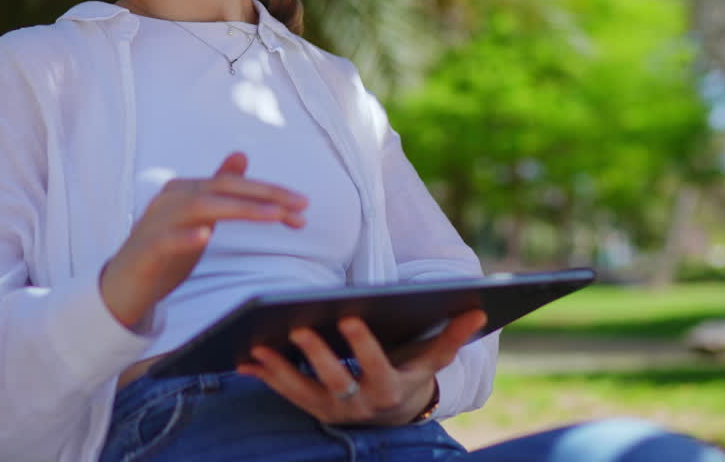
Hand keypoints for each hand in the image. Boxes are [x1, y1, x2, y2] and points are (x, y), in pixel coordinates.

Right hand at [99, 152, 307, 329]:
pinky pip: (165, 240)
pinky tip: (205, 236)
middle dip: (266, 196)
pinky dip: (186, 237)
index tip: (303, 207)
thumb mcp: (197, 218)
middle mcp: (171, 198)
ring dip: (241, 210)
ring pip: (201, 208)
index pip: (235, 185)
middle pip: (223, 189)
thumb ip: (219, 190)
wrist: (121, 287)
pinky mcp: (144, 250)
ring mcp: (156, 222)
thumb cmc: (164, 251)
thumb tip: (241, 155)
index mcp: (187, 190)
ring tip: (273, 215)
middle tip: (301, 206)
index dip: (271, 193)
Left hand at [237, 309, 487, 426]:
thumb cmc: (413, 375)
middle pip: (335, 381)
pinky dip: (265, 378)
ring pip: (303, 392)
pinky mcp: (313, 409)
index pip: (376, 366)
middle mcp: (359, 405)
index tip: (348, 317)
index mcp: (390, 389)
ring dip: (279, 370)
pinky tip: (245, 358)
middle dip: (315, 356)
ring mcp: (333, 411)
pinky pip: (286, 394)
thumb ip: (452, 337)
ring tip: (259, 346)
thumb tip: (479, 310)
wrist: (394, 415)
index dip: (362, 345)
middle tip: (297, 328)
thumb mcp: (432, 360)